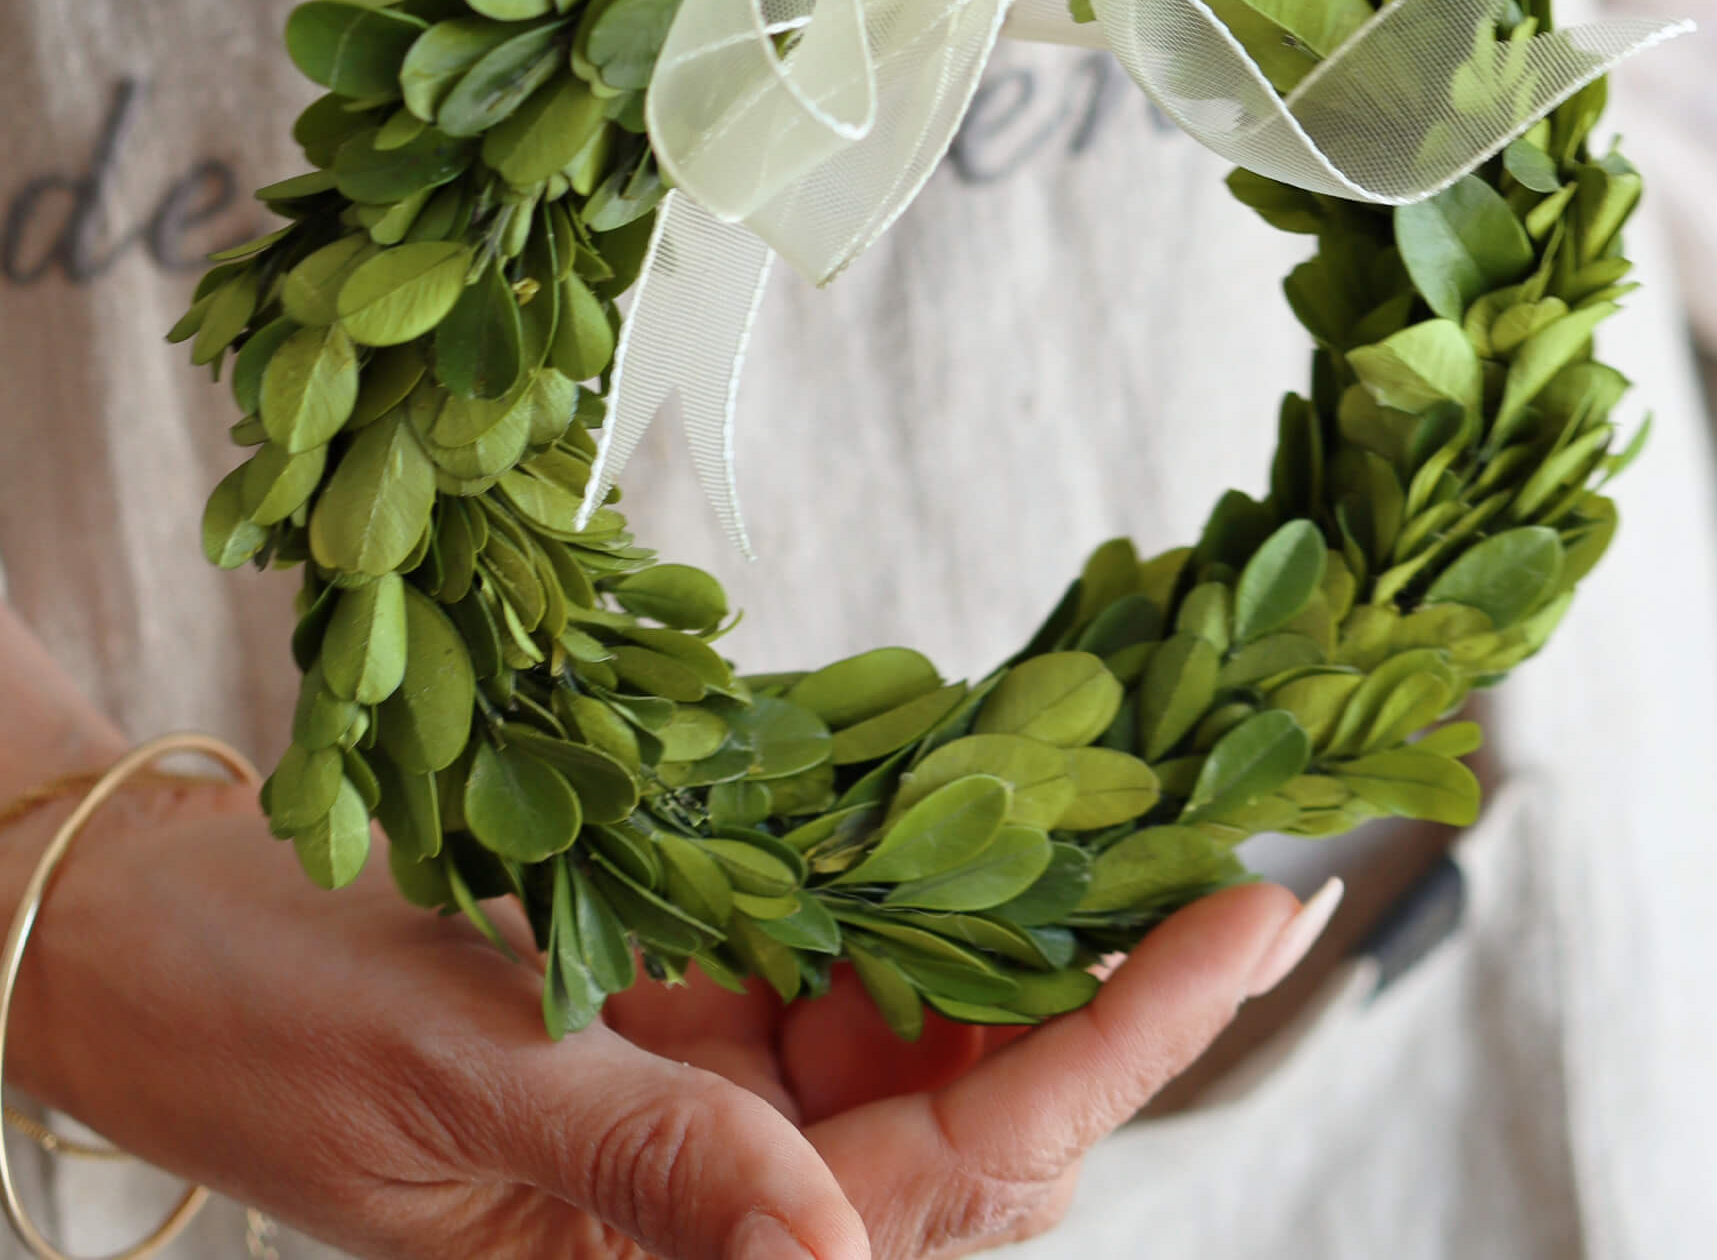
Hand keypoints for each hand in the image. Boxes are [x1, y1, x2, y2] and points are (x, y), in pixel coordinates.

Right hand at [3, 778, 1324, 1259]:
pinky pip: (839, 957)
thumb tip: (841, 1253)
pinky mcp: (688, 1011)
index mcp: (674, 1258)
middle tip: (1240, 862)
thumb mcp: (459, 1094)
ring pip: (927, 1029)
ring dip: (1029, 931)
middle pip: (982, 1109)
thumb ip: (657, 1167)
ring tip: (1133, 815)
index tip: (1249, 927)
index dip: (1120, 1043)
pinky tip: (974, 805)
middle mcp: (726, 1190)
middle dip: (1121, 988)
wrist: (164, 944)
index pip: (958, 1168)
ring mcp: (716, 1093)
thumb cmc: (274, 1030)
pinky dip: (914, 886)